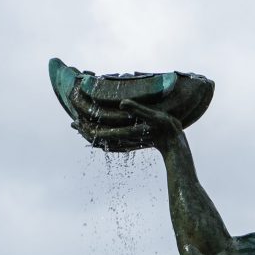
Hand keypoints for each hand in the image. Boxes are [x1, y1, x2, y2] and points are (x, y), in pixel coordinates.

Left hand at [67, 89, 183, 151]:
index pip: (100, 132)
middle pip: (101, 137)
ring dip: (96, 133)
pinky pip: (117, 142)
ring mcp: (132, 141)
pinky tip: (107, 136)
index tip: (74, 122)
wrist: (180, 151)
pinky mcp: (138, 141)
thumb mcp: (157, 118)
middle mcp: (126, 138)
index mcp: (127, 131)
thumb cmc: (171, 134)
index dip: (86, 127)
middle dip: (87, 130)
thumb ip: (140, 110)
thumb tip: (122, 103)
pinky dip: (108, 139)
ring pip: (107, 139)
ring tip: (86, 128)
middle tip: (74, 124)